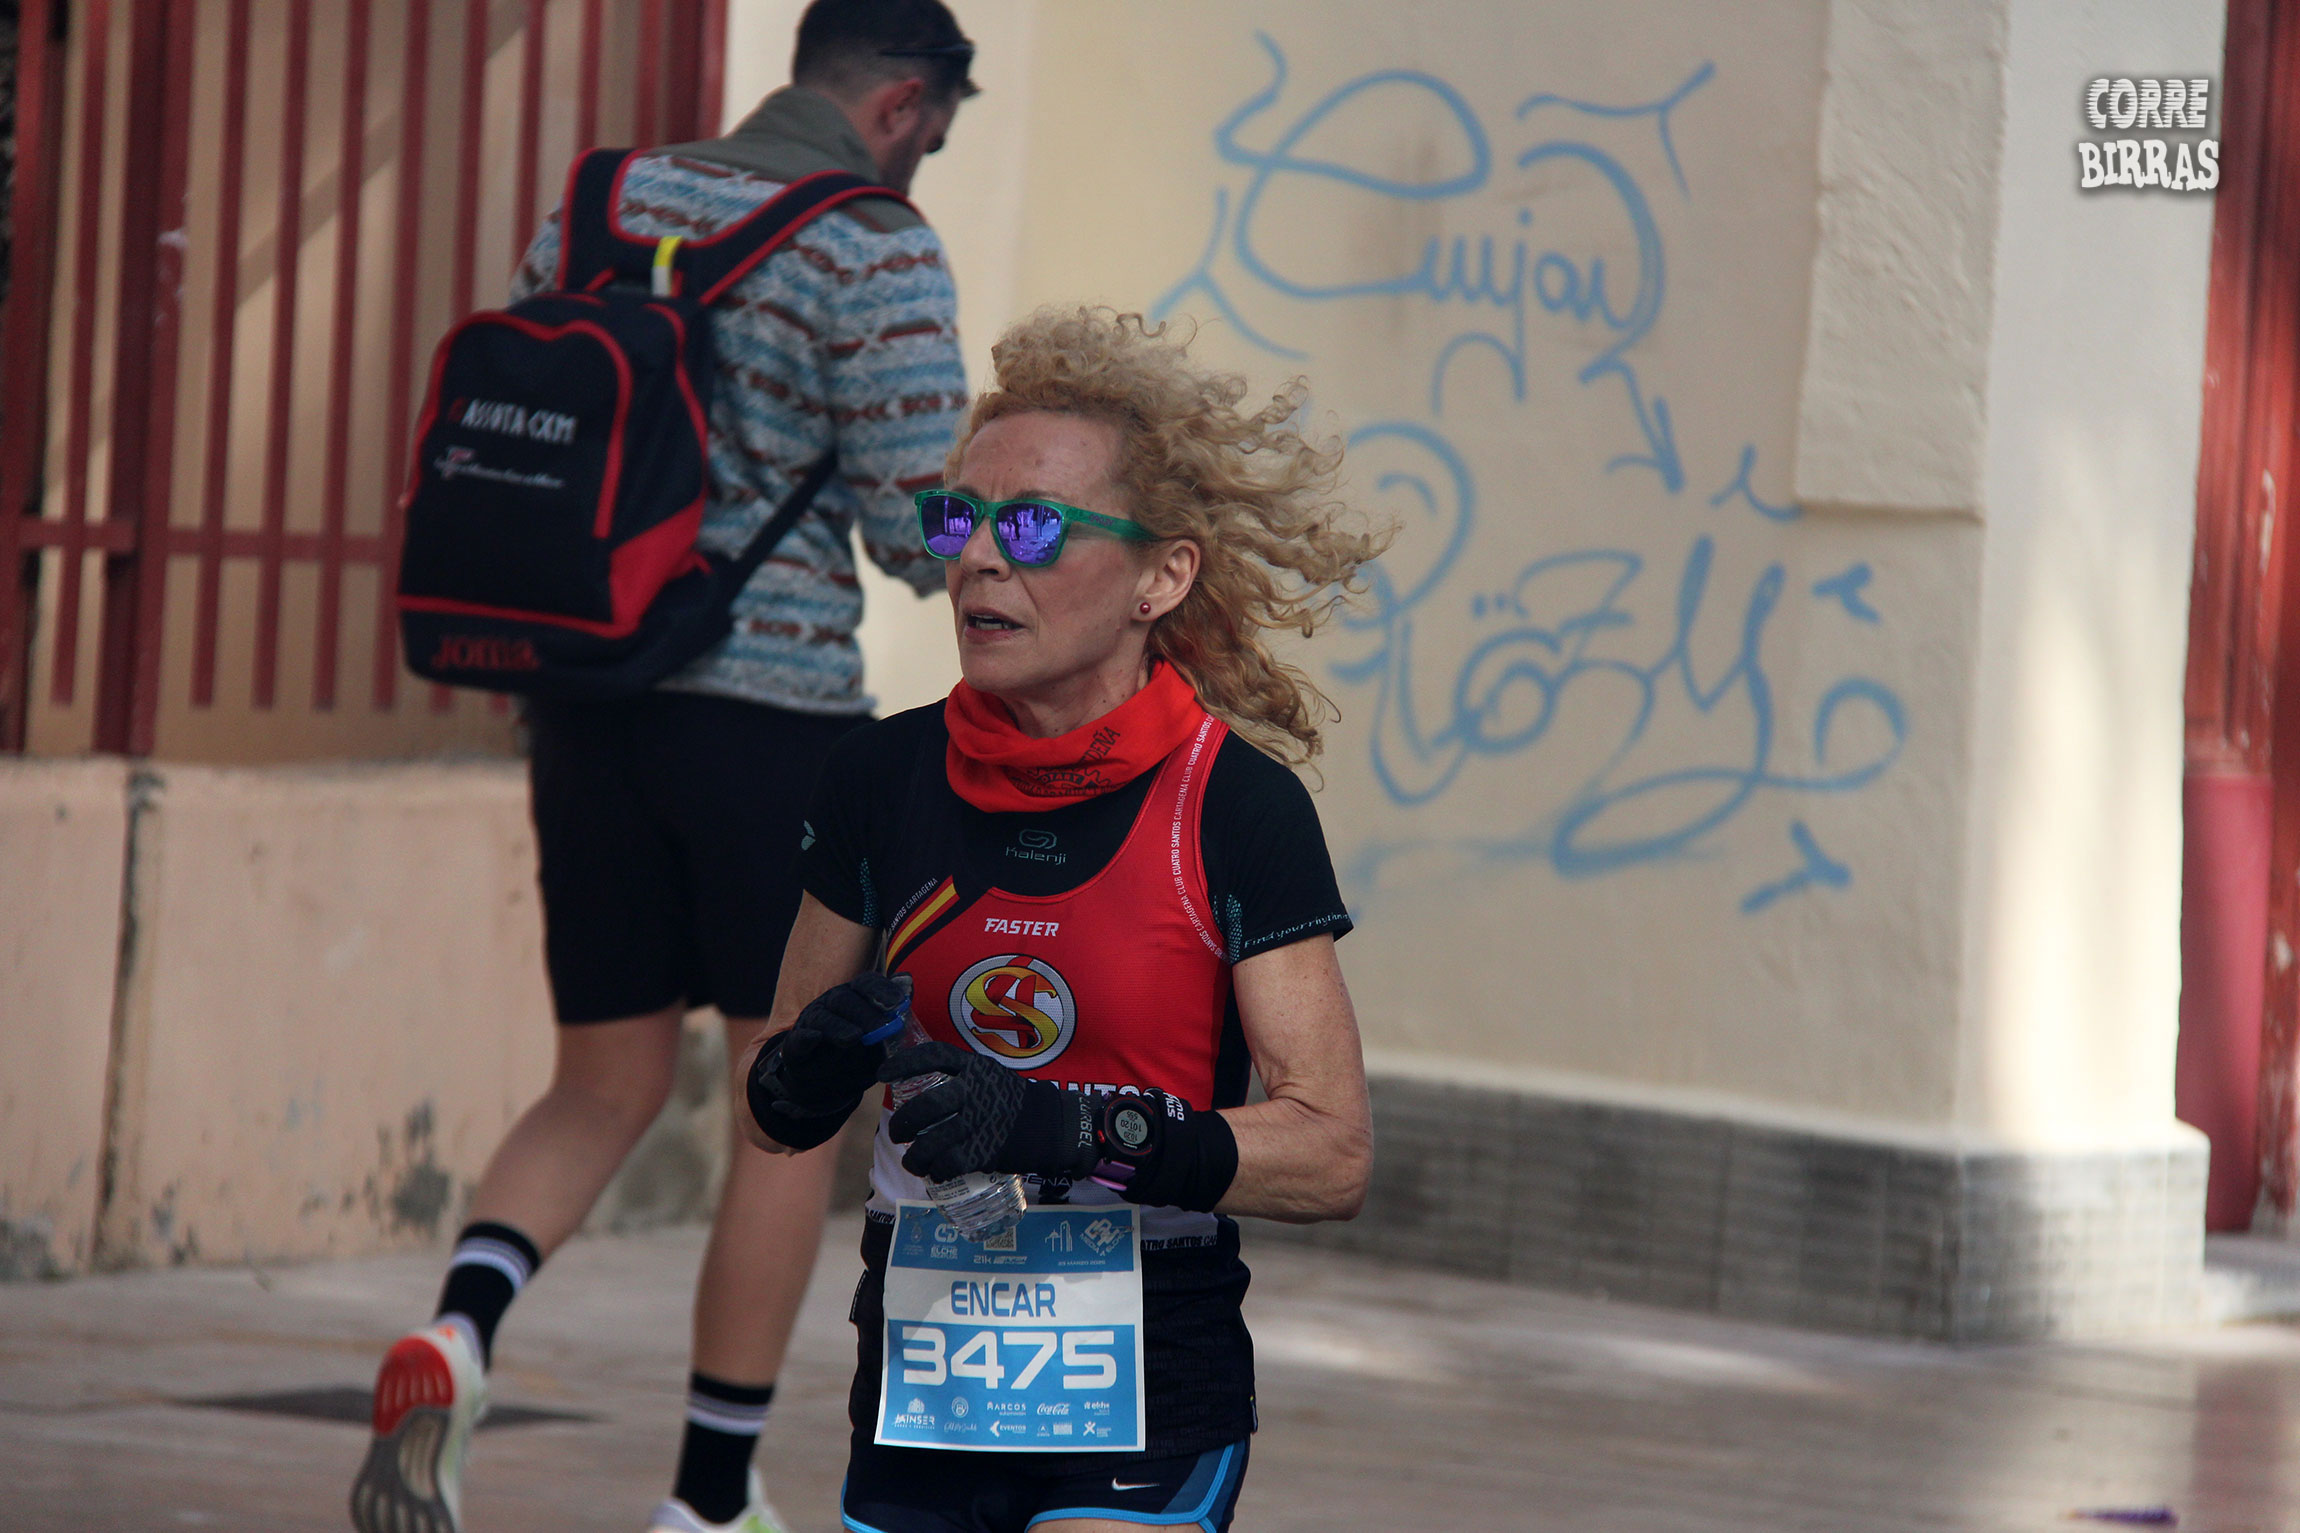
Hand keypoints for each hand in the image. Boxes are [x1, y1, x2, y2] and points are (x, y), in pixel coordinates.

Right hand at [746, 972, 905, 1149]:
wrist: (827, 1088)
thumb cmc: (859, 1056)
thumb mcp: (882, 1039)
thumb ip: (894, 1014)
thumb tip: (908, 980)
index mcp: (854, 997)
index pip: (867, 984)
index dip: (883, 990)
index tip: (899, 1003)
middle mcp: (831, 1005)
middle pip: (845, 999)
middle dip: (865, 1014)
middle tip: (882, 1030)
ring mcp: (811, 1024)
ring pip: (822, 1018)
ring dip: (838, 1027)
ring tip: (854, 1037)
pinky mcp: (794, 1048)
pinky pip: (797, 1041)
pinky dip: (805, 1039)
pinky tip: (814, 1038)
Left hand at [876, 1041, 1096, 1182]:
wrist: (1053, 1126)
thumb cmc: (1012, 1101)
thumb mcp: (989, 1076)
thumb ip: (960, 1078)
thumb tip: (917, 1091)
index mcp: (974, 1067)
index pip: (935, 1056)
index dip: (905, 1063)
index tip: (883, 1075)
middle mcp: (976, 1091)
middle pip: (927, 1106)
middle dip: (903, 1122)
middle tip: (896, 1132)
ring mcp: (980, 1122)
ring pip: (932, 1142)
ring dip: (915, 1156)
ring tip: (913, 1160)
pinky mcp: (986, 1150)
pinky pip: (949, 1164)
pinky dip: (937, 1171)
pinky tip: (935, 1172)